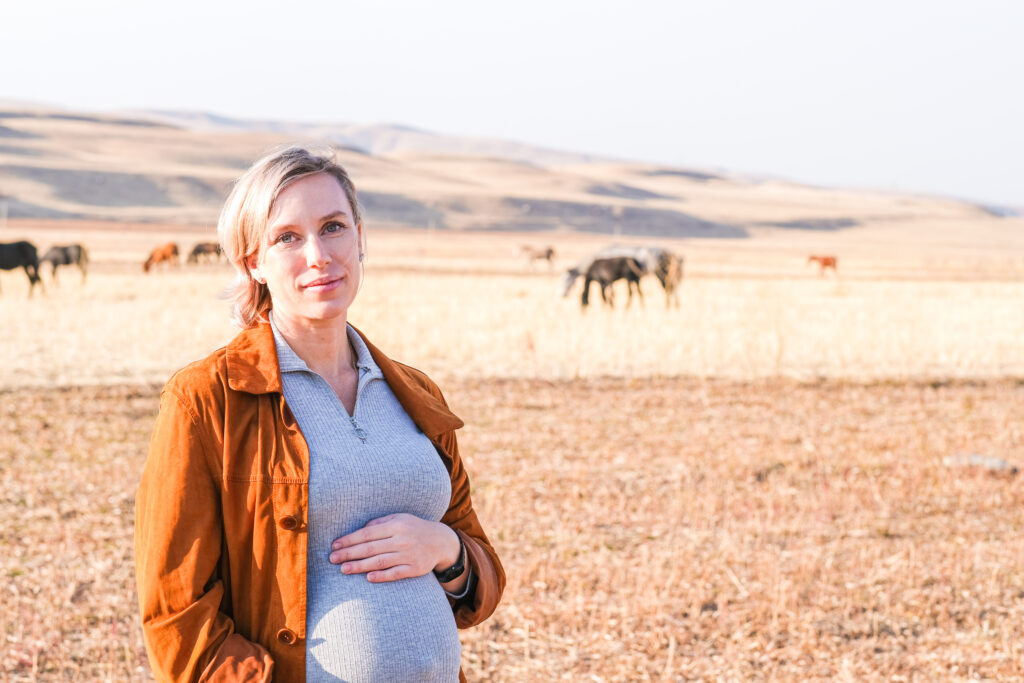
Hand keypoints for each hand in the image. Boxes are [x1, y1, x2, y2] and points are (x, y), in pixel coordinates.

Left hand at [329, 513, 460, 582]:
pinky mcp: (415, 569)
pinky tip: (368, 578)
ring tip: (344, 570)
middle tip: (332, 559)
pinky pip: (396, 573)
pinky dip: (382, 576)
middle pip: (370, 548)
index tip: (335, 545)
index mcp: (396, 525)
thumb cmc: (414, 528)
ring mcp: (409, 555)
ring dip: (360, 566)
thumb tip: (361, 530)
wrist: (441, 541)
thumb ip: (380, 523)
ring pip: (380, 562)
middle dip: (349, 553)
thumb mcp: (400, 518)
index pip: (368, 533)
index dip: (350, 540)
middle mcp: (402, 540)